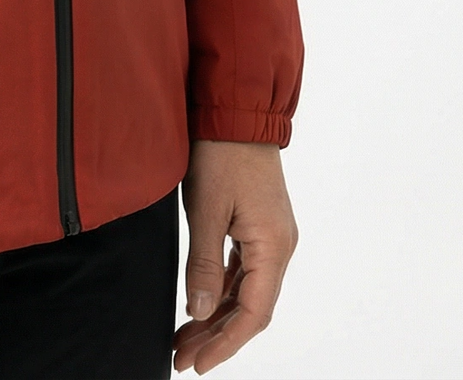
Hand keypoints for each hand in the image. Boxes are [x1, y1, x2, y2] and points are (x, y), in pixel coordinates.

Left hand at [173, 139, 296, 373]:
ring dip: (217, 315)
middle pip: (250, 307)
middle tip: (183, 358)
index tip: (198, 364)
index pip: (253, 314)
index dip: (225, 343)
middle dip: (217, 336)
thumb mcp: (206, 209)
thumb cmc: (221, 153)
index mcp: (273, 246)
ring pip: (246, 290)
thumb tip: (198, 312)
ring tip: (185, 338)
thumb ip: (203, 263)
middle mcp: (279, 246)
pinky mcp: (260, 224)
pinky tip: (199, 303)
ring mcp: (271, 235)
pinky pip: (243, 270)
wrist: (235, 108)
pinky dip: (221, 289)